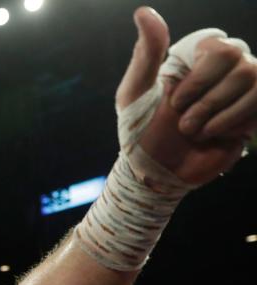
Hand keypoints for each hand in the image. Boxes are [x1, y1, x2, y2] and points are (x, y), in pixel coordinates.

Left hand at [117, 7, 255, 185]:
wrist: (156, 173)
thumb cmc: (140, 131)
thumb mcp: (135, 93)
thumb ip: (146, 53)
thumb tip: (143, 11)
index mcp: (195, 60)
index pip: (217, 46)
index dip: (199, 76)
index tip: (175, 101)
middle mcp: (223, 70)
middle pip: (238, 60)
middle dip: (207, 97)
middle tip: (183, 121)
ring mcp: (242, 92)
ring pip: (253, 79)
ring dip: (218, 112)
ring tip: (194, 131)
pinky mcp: (253, 114)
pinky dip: (233, 122)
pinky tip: (213, 136)